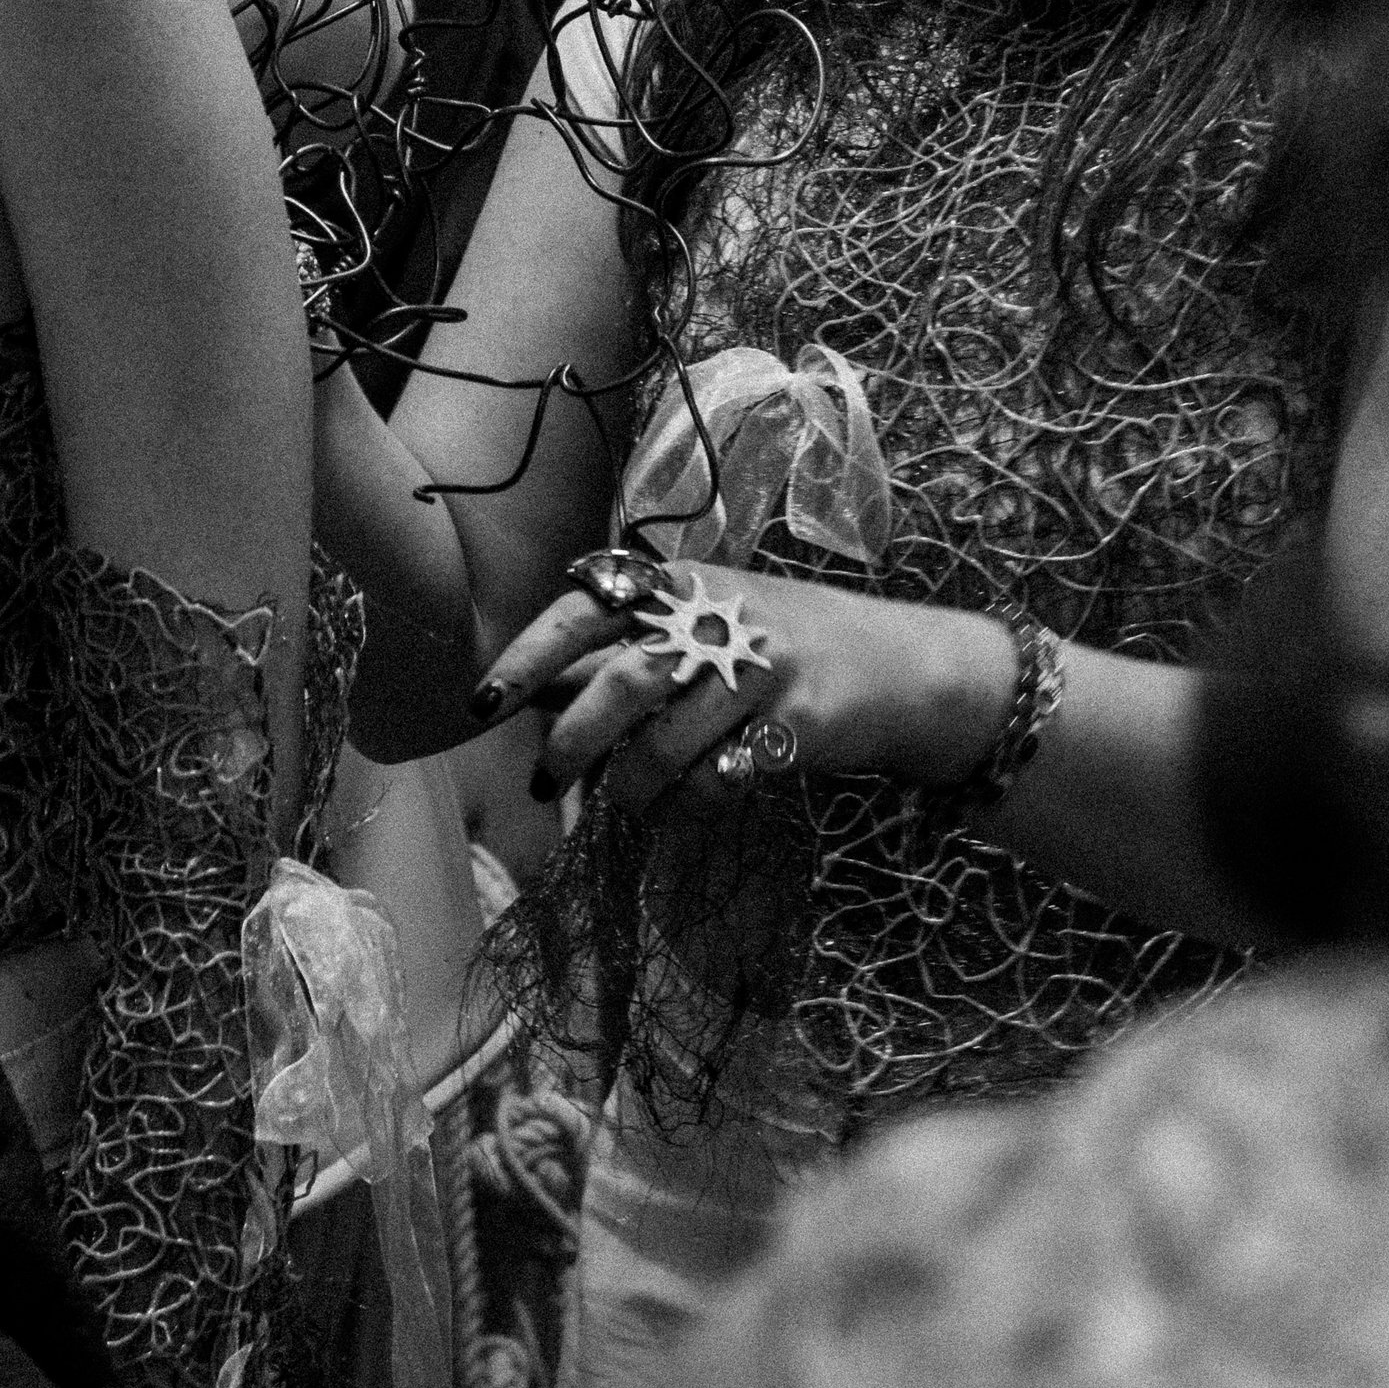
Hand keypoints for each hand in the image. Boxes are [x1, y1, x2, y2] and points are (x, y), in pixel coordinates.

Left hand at [481, 559, 1015, 816]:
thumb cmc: (786, 648)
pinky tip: (690, 804)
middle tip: (545, 782)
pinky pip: (720, 778)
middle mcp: (721, 615)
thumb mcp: (706, 628)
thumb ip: (627, 654)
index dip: (528, 656)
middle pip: (623, 684)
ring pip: (667, 744)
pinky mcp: (800, 723)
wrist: (907, 667)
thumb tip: (536, 693)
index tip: (481, 703)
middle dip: (571, 742)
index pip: (588, 610)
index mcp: (685, 583)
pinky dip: (691, 803)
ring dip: (630, 787)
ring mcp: (764, 667)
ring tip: (623, 802)